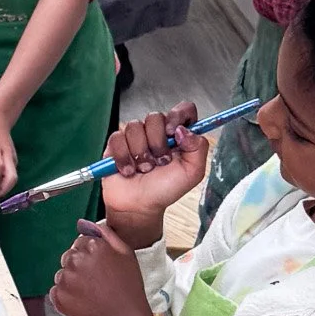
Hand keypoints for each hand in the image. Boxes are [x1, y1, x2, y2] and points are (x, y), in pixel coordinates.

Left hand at [48, 220, 157, 315]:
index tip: (101, 267)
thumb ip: (106, 234)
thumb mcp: (126, 254)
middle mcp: (76, 259)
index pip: (81, 242)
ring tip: (92, 292)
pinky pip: (57, 290)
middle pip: (70, 256)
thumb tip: (84, 223)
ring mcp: (65, 278)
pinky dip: (67, 295)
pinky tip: (84, 301)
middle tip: (97, 281)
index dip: (92, 255)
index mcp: (93, 246)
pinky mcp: (58, 295)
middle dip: (80, 265)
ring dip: (73, 280)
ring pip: (63, 273)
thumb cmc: (128, 288)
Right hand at [100, 102, 207, 244]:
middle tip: (159, 162)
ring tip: (143, 169)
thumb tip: (184, 130)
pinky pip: (117, 138)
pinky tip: (128, 170)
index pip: (183, 110)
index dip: (179, 115)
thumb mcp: (192, 173)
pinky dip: (124, 158)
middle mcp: (157, 132)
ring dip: (140, 154)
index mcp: (178, 135)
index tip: (174, 133)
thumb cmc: (165, 189)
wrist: (139, 205)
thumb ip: (198, 148)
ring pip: (135, 127)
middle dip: (157, 143)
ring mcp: (136, 136)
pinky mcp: (116, 143)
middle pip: (155, 116)